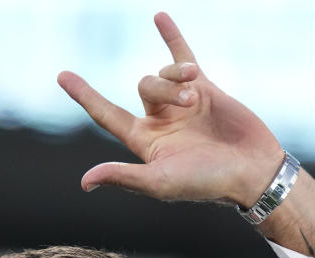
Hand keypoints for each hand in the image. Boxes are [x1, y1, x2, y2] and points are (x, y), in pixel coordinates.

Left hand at [57, 12, 283, 207]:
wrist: (253, 169)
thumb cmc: (206, 182)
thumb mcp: (161, 182)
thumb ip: (124, 176)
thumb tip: (85, 181)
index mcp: (145, 141)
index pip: (106, 114)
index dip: (86, 95)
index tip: (62, 75)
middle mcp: (160, 120)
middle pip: (143, 87)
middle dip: (163, 88)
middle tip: (190, 104)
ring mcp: (181, 102)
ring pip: (164, 73)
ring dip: (177, 77)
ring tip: (197, 94)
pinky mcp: (204, 88)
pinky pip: (183, 56)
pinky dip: (171, 36)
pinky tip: (158, 17)